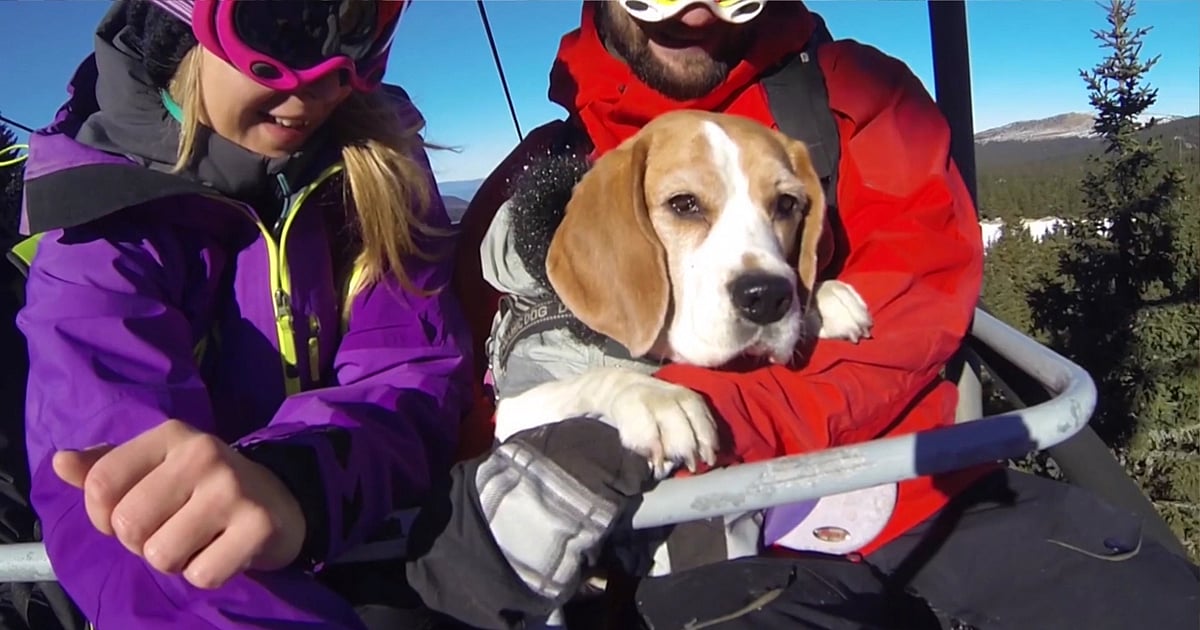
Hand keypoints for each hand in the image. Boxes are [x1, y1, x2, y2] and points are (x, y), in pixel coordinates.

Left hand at [52, 419, 305, 589]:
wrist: (281, 500)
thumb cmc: (203, 487)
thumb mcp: (156, 468)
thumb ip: (105, 467)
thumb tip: (60, 461)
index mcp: (171, 435)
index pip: (102, 484)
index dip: (102, 516)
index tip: (131, 515)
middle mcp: (203, 454)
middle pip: (129, 525)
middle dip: (142, 543)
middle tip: (172, 531)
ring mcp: (233, 489)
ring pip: (162, 555)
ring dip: (175, 562)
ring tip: (198, 541)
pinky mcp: (258, 525)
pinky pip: (201, 575)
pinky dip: (207, 574)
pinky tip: (223, 551)